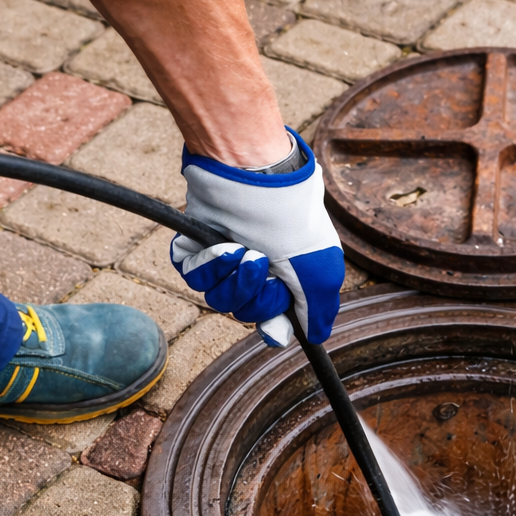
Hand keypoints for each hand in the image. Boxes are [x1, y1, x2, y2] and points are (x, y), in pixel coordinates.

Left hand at [171, 128, 344, 345]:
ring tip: (244, 250)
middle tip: (262, 263)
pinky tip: (225, 245)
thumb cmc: (294, 223)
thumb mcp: (322, 272)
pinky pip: (193, 277)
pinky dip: (209, 266)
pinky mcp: (196, 248)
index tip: (274, 325)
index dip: (271, 324)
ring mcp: (224, 260)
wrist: (259, 179)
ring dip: (233, 279)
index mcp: (284, 277)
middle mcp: (253, 271)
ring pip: (218, 298)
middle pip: (244, 313)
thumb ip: (318, 310)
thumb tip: (315, 336)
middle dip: (254, 295)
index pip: (272, 319)